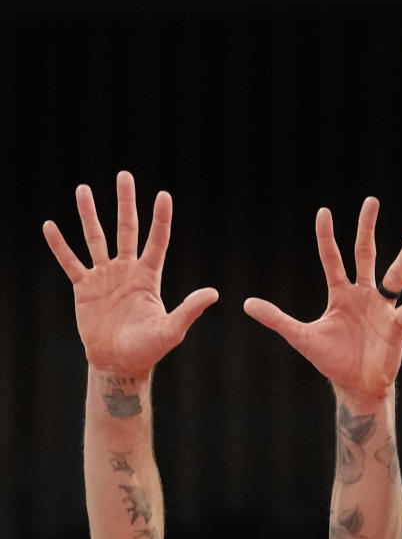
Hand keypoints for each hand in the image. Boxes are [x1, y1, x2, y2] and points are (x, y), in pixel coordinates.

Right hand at [42, 171, 218, 377]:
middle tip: (124, 175)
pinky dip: (60, 245)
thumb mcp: (172, 329)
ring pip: (96, 238)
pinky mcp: (84, 288)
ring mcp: (104, 276)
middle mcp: (127, 269)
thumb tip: (214, 293)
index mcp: (149, 276)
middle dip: (126, 202)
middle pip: (126, 228)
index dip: (160, 218)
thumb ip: (189, 310)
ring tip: (83, 189)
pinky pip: (70, 262)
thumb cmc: (149, 348)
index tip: (164, 195)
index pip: (157, 240)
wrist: (119, 362)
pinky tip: (50, 226)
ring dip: (89, 214)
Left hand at [244, 198, 401, 400]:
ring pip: (395, 275)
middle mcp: (363, 294)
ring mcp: (381, 308)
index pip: (332, 258)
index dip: (326, 236)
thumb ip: (277, 319)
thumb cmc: (332, 360)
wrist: (357, 386)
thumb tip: (246, 303)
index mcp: (340, 294)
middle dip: (366, 228)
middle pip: (366, 254)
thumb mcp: (301, 337)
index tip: (324, 212)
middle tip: (371, 201)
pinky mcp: (396, 326)